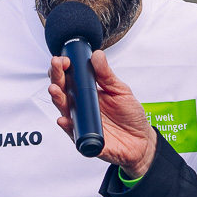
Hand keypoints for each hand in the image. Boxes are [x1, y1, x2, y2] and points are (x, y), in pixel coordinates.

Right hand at [47, 49, 156, 177]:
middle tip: (57, 67)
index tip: (63, 59)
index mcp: (87, 94)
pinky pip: (74, 133)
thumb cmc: (130, 116)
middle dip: (56, 78)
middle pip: (62, 92)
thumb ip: (107, 74)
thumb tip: (97, 56)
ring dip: (58, 99)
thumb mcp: (120, 90)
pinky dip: (67, 126)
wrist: (141, 140)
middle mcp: (81, 108)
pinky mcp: (85, 139)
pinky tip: (64, 119)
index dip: (63, 69)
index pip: (69, 79)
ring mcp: (82, 123)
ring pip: (64, 111)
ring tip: (55, 89)